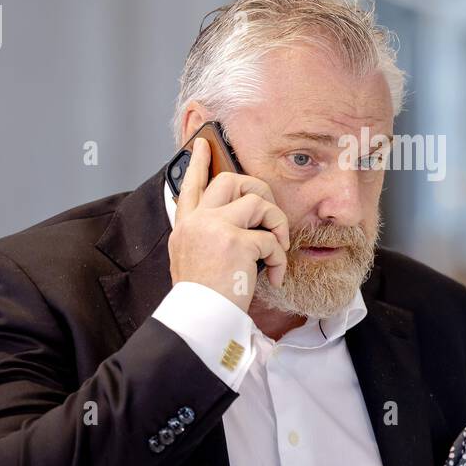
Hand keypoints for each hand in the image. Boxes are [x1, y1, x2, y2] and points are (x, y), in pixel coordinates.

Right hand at [166, 137, 289, 312]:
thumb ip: (205, 237)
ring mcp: (215, 228)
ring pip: (258, 202)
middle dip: (257, 189)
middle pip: (230, 180)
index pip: (189, 186)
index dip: (197, 163)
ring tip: (277, 249)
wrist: (198, 321)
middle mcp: (197, 222)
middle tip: (269, 212)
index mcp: (186, 227)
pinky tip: (274, 275)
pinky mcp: (236, 242)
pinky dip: (279, 258)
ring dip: (276, 224)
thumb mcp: (191, 261)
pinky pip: (271, 239)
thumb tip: (237, 226)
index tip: (202, 144)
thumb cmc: (201, 299)